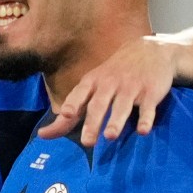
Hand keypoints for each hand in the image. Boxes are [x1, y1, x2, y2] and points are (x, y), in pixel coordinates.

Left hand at [40, 34, 176, 145]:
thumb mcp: (90, 87)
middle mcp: (110, 84)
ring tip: (110, 136)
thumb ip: (69, 113)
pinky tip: (143, 131)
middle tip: (87, 142)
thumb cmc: (113, 74)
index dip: (73, 103)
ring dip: (116, 121)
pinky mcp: (150, 92)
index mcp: (93, 82)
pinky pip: (147, 108)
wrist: (150, 50)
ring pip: (122, 106)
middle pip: (99, 104)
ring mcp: (131, 87)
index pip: (80, 94)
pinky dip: (146, 119)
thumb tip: (42, 135)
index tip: (67, 114)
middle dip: (93, 122)